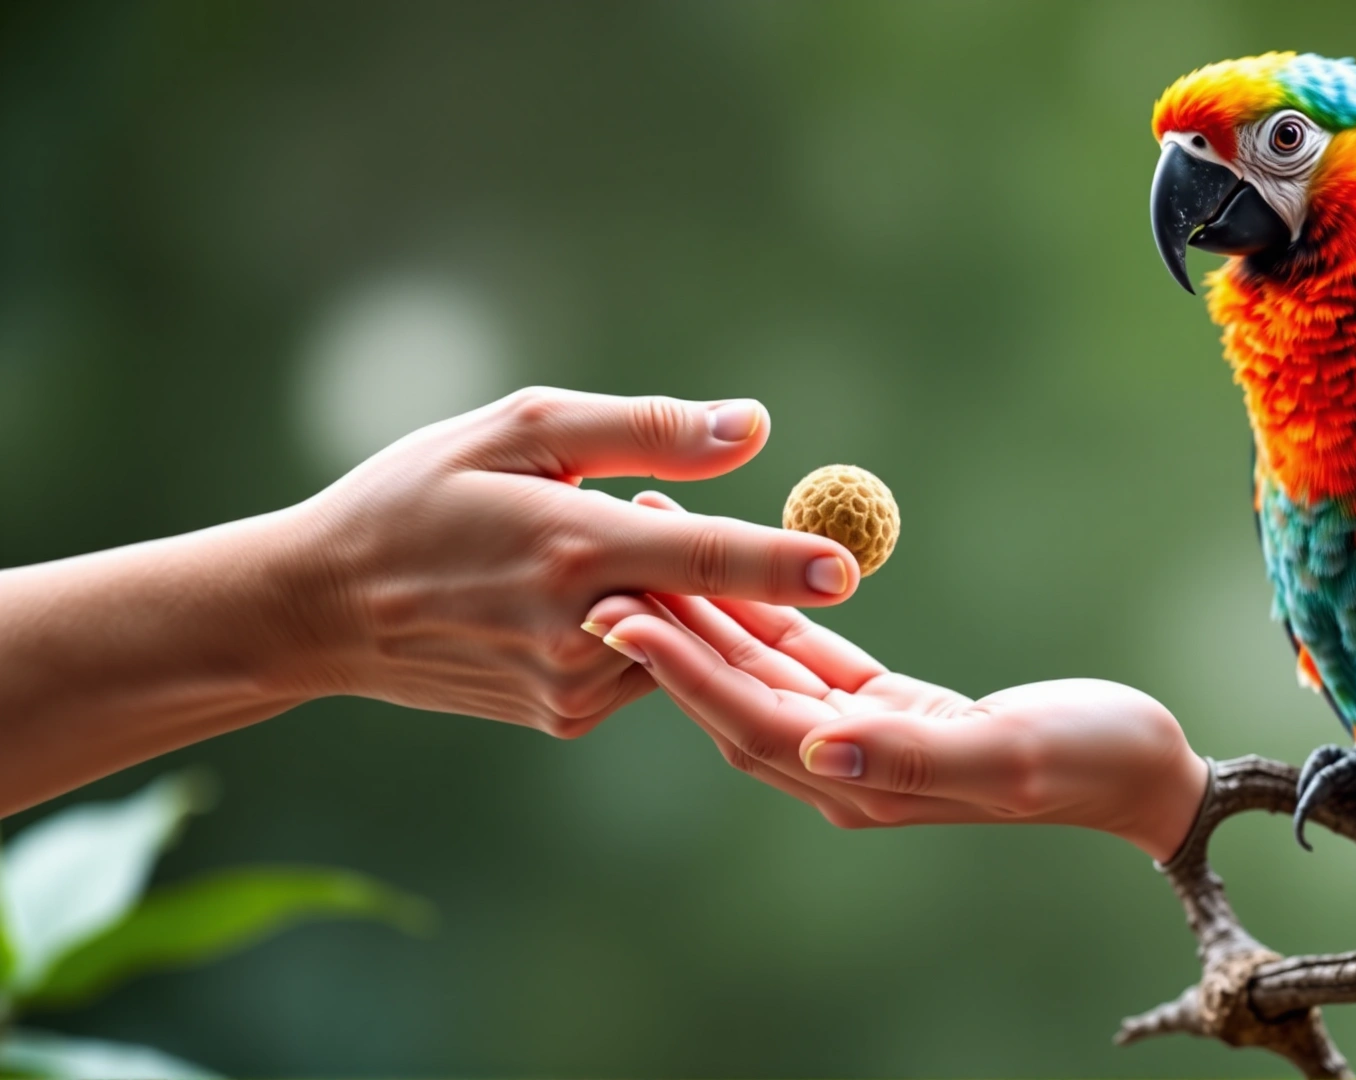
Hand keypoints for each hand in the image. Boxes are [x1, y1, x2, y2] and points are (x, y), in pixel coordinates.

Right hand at [274, 388, 860, 736]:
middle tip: (804, 566)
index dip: (779, 561)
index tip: (846, 562)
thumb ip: (643, 432)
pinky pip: (645, 666)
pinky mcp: (566, 716)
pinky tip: (595, 596)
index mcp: (568, 546)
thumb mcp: (519, 430)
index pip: (702, 557)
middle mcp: (578, 628)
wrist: (325, 608)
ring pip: (680, 636)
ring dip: (686, 597)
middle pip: (708, 606)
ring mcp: (572, 685)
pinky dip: (647, 628)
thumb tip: (752, 429)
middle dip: (757, 585)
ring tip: (615, 553)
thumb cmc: (419, 496)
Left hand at [581, 567, 1208, 860]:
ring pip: (761, 670)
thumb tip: (814, 751)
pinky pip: (806, 656)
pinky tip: (733, 569)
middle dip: (669, 631)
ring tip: (653, 543)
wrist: (1144, 770)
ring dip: (706, 613)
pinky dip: (765, 613)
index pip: (747, 721)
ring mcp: (860, 738)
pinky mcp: (885, 705)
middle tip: (604, 559)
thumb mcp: (1009, 754)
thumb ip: (911, 753)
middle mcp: (843, 768)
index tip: (620, 612)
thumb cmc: (1090, 761)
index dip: (682, 669)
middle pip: (732, 694)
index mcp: (860, 785)